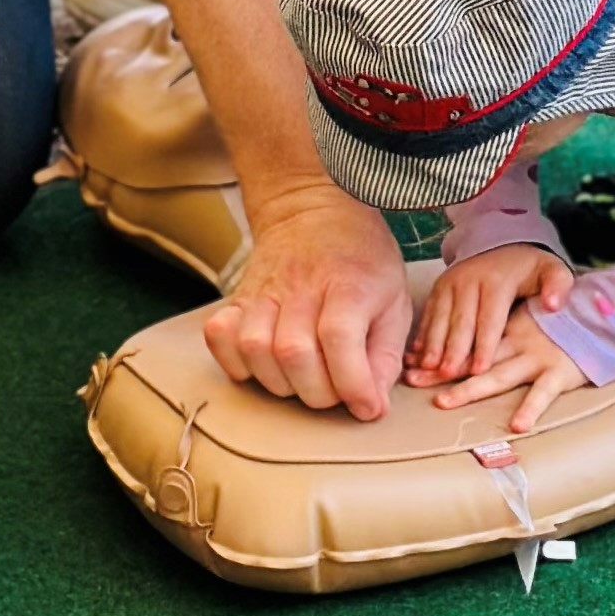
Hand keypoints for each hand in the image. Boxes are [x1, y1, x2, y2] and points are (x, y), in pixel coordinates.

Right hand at [202, 181, 413, 420]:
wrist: (314, 208)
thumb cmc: (361, 259)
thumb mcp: (394, 301)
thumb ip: (385, 356)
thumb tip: (372, 406)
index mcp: (348, 284)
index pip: (340, 339)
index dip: (353, 384)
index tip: (367, 407)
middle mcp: (301, 287)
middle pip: (294, 353)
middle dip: (319, 392)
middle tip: (336, 391)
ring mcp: (264, 291)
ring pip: (255, 349)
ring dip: (281, 382)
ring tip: (303, 379)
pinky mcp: (239, 299)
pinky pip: (220, 336)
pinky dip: (237, 362)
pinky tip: (264, 365)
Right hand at [403, 243, 573, 389]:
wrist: (504, 244)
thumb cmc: (530, 268)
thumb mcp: (553, 270)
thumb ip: (558, 286)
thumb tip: (553, 305)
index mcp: (497, 281)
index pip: (490, 318)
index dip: (484, 345)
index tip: (480, 369)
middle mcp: (469, 281)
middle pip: (460, 321)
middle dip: (453, 350)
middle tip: (447, 375)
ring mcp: (450, 283)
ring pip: (439, 318)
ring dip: (432, 345)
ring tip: (428, 369)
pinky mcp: (438, 288)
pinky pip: (428, 314)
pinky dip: (422, 335)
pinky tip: (416, 355)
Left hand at [416, 302, 592, 436]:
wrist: (602, 314)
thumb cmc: (561, 322)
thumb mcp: (527, 321)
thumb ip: (499, 335)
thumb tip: (460, 354)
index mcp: (506, 332)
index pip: (467, 344)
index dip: (439, 355)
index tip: (410, 363)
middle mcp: (517, 344)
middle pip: (473, 361)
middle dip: (441, 371)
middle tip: (413, 379)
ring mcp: (537, 358)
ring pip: (499, 375)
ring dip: (471, 388)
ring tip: (445, 401)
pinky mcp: (560, 372)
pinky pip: (544, 393)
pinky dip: (531, 408)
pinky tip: (517, 425)